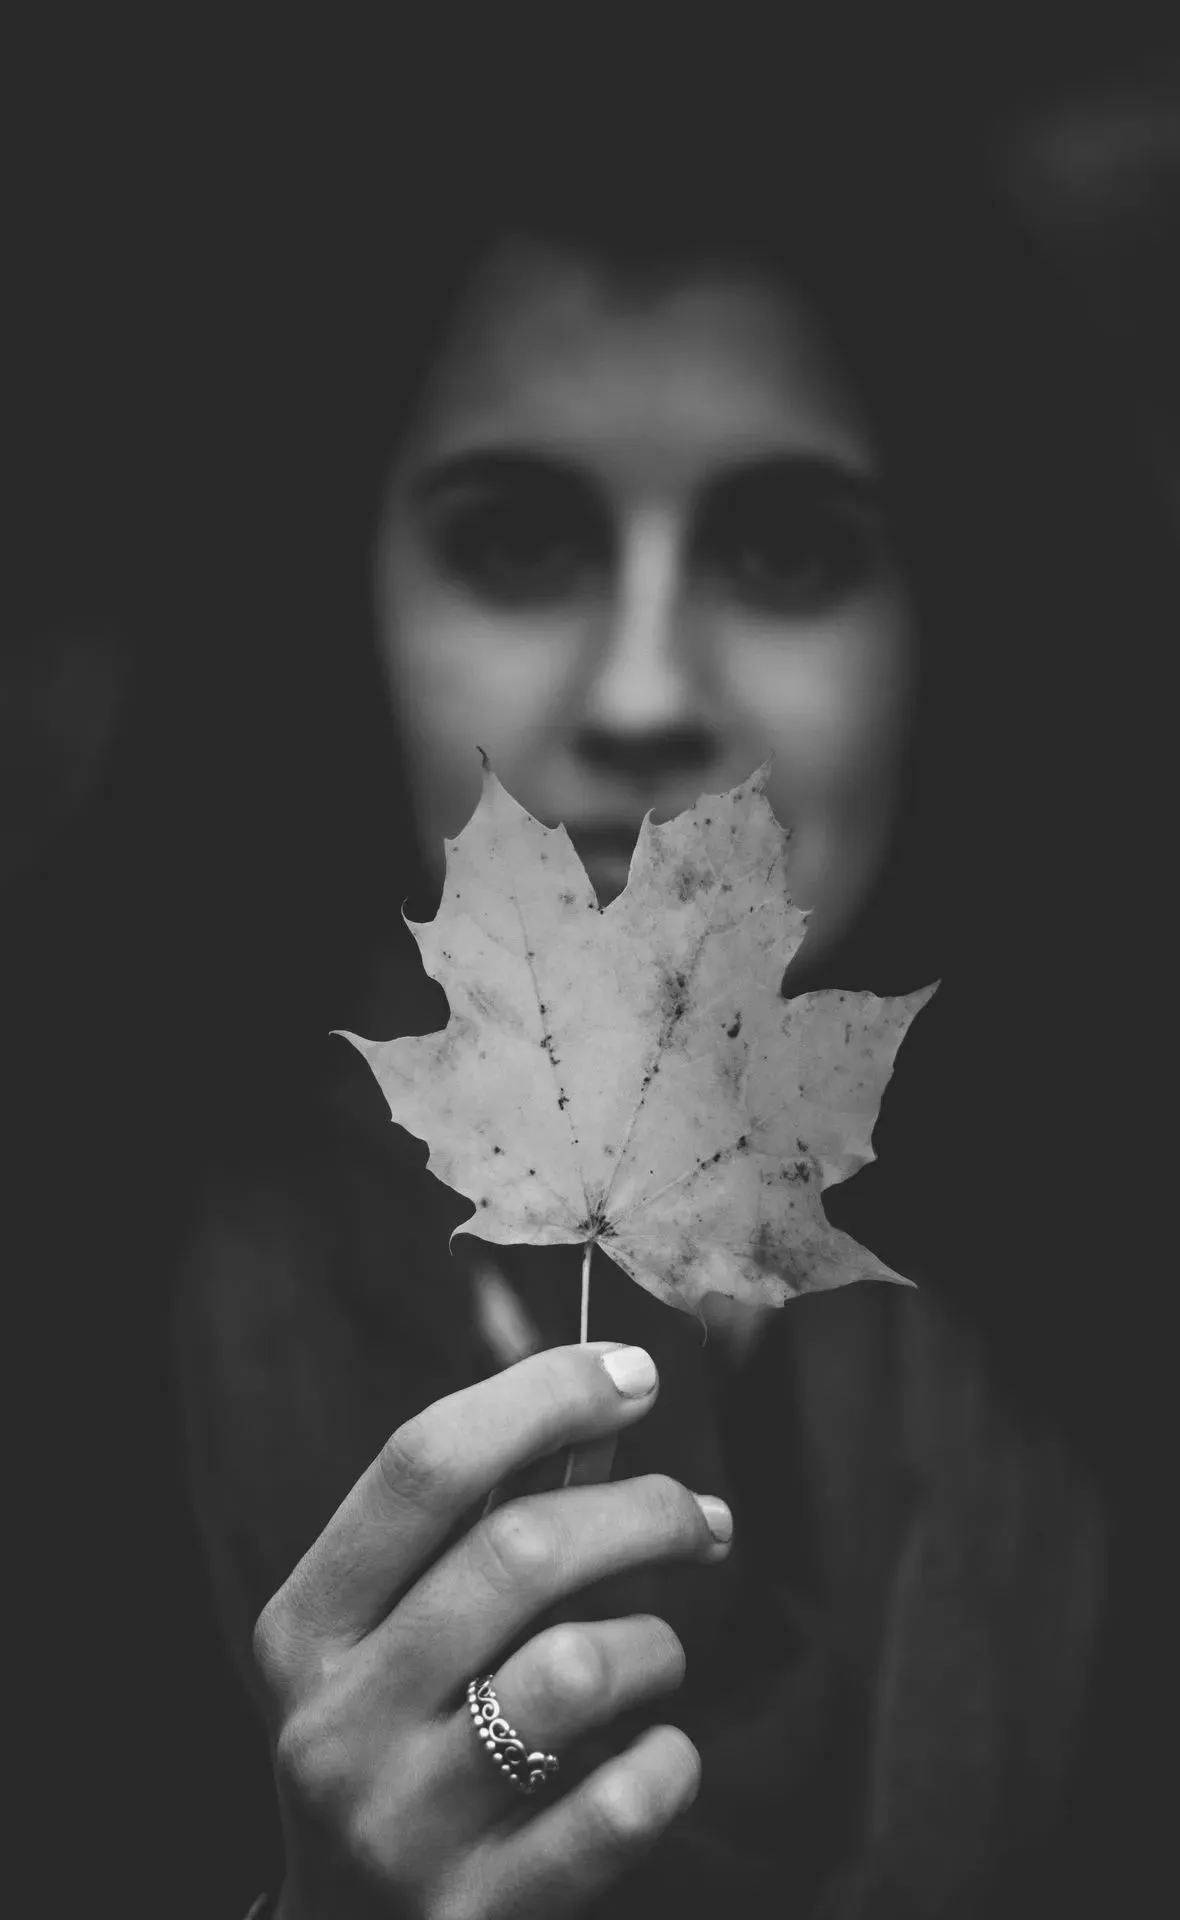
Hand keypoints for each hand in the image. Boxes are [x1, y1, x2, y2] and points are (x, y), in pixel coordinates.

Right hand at [254, 1341, 732, 1918]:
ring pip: (576, 1668)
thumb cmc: (402, 1743)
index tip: (635, 1375)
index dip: (543, 1396)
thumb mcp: (390, 1637)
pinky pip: (622, 1803)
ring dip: (655, 1642)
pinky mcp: (477, 1914)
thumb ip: (472, 1529)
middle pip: (518, 1550)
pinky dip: (668, 1759)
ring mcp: (401, 1826)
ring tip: (658, 1654)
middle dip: (644, 1510)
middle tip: (701, 1518)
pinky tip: (658, 1752)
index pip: (422, 1464)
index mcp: (307, 1626)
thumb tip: (605, 1395)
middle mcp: (336, 1722)